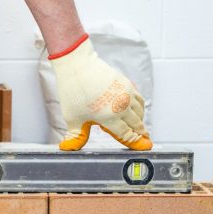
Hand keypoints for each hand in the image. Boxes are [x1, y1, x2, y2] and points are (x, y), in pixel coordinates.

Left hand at [51, 36, 150, 150]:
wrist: (78, 66)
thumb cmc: (73, 93)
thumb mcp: (72, 118)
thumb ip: (76, 135)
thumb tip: (69, 147)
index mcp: (110, 117)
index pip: (127, 134)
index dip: (135, 142)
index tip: (144, 146)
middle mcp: (122, 107)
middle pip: (137, 124)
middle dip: (140, 132)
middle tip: (144, 138)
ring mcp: (126, 94)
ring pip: (140, 111)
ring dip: (140, 120)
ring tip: (138, 125)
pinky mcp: (127, 84)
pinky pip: (139, 99)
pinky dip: (140, 107)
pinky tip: (134, 109)